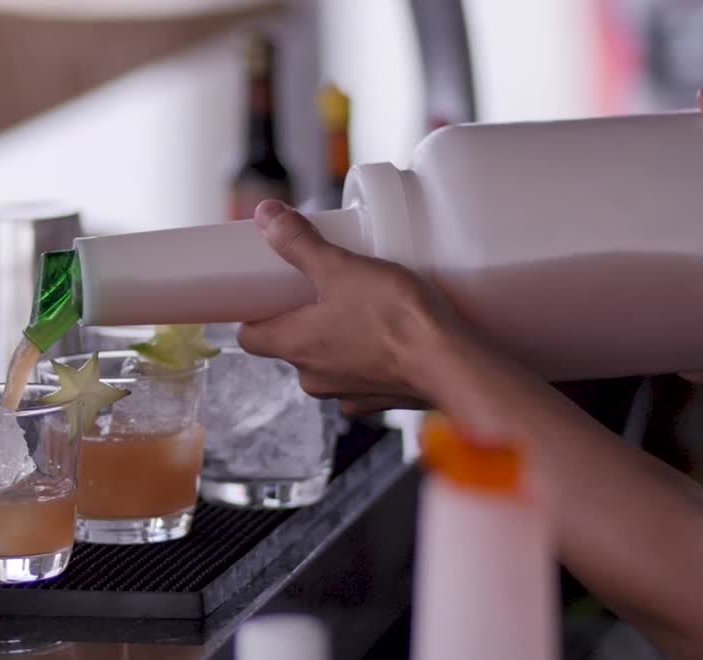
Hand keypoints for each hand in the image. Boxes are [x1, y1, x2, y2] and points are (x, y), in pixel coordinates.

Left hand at [236, 199, 459, 415]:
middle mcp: (314, 378)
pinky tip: (388, 336)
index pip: (250, 337)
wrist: (453, 365)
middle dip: (301, 320)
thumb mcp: (341, 267)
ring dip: (337, 339)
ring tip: (360, 307)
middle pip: (290, 347)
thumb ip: (300, 243)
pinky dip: (369, 358)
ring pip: (327, 362)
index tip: (266, 294)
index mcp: (295, 347)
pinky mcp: (380, 400)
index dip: (253, 315)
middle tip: (320, 288)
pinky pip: (363, 376)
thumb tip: (266, 216)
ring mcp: (347, 392)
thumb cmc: (396, 319)